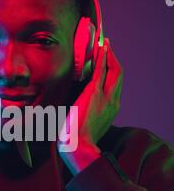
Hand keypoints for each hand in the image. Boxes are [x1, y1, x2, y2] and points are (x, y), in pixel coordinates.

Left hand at [58, 38, 122, 172]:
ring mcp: (107, 97)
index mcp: (111, 110)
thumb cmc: (76, 140)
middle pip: (119, 75)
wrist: (78, 147)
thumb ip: (84, 113)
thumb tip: (73, 108)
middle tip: (108, 47)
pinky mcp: (95, 93)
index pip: (115, 86)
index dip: (112, 72)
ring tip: (104, 44)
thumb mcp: (85, 125)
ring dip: (109, 55)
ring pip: (114, 71)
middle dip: (114, 59)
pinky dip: (103, 58)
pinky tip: (101, 48)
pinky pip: (102, 71)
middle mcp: (113, 102)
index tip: (107, 63)